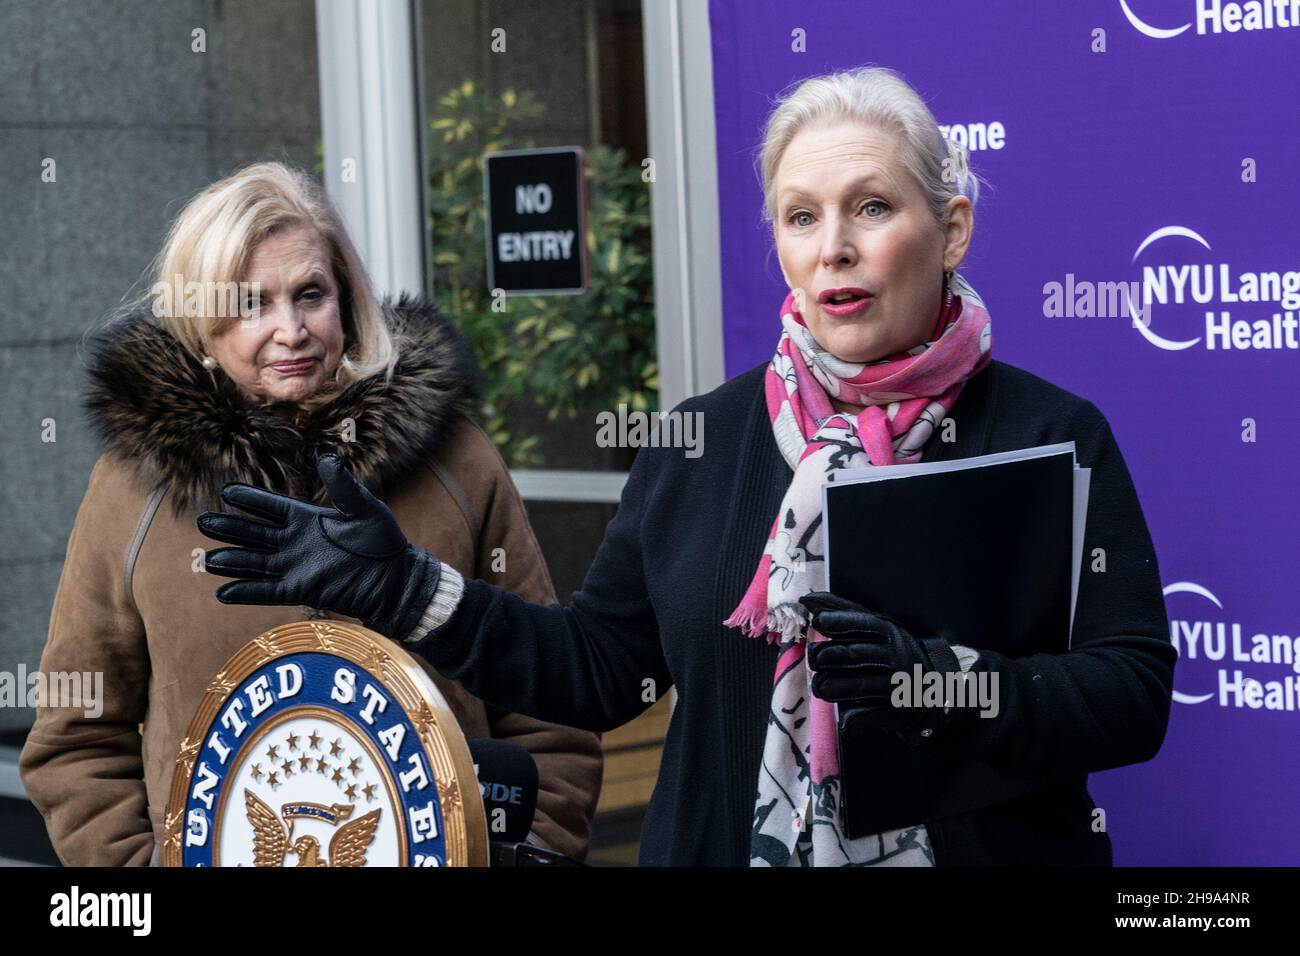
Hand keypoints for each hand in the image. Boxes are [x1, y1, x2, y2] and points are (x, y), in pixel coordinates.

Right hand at [197, 454, 442, 639]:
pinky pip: (267, 591)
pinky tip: (223, 592)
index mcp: (306, 518)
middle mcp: (295, 541)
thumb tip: (328, 457)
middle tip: (203, 522)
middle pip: (255, 533)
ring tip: (207, 559)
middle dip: (230, 528)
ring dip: (233, 561)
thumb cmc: (382, 541)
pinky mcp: (300, 589)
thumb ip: (344, 486)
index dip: (250, 500)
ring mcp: (295, 566)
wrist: (393, 579)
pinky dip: (246, 591)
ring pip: (255, 563)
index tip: (226, 492)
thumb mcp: (363, 509)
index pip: (271, 507)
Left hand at [801, 591, 962, 745]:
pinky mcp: (896, 710)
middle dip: (829, 656)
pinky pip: (870, 715)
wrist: (933, 688)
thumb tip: (807, 599)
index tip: (817, 620)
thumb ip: (844, 613)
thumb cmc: (891, 653)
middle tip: (813, 659)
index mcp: (888, 632)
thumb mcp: (877, 627)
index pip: (862, 624)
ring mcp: (896, 684)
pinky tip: (842, 719)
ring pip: (860, 685)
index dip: (838, 621)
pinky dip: (853, 718)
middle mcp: (894, 655)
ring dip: (834, 688)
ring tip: (819, 687)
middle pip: (856, 654)